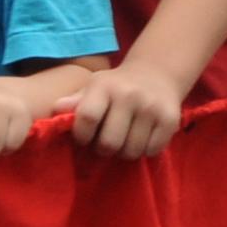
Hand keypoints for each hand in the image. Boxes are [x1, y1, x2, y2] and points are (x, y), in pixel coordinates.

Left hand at [70, 59, 192, 159]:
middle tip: (105, 142)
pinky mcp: (170, 120)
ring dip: (124, 151)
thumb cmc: (116, 86)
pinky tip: (141, 137)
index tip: (84, 137)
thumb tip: (56, 109)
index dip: (82, 136)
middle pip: (109, 143)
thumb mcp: (94, 87)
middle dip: (104, 149)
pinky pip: (151, 151)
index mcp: (104, 86)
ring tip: (124, 139)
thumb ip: (75, 101)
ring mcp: (151, 107)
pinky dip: (144, 150)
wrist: (156, 74)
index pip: (87, 118)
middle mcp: (129, 95)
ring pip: (131, 151)